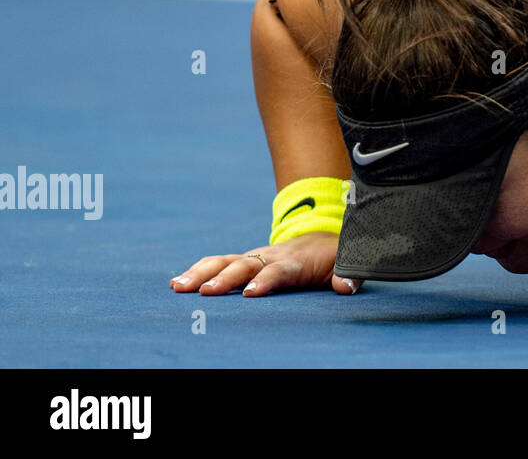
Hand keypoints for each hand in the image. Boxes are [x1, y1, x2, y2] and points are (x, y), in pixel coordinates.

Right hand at [169, 232, 360, 296]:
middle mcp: (270, 256)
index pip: (279, 271)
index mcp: (295, 261)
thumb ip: (346, 274)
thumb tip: (346, 286)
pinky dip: (197, 271)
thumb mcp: (344, 263)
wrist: (320, 237)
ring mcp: (254, 257)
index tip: (250, 293)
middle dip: (224, 278)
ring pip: (225, 262)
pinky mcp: (243, 261)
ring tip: (179, 287)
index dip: (266, 280)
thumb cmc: (331, 257)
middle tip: (204, 292)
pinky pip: (218, 264)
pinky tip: (177, 283)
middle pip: (245, 265)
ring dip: (202, 273)